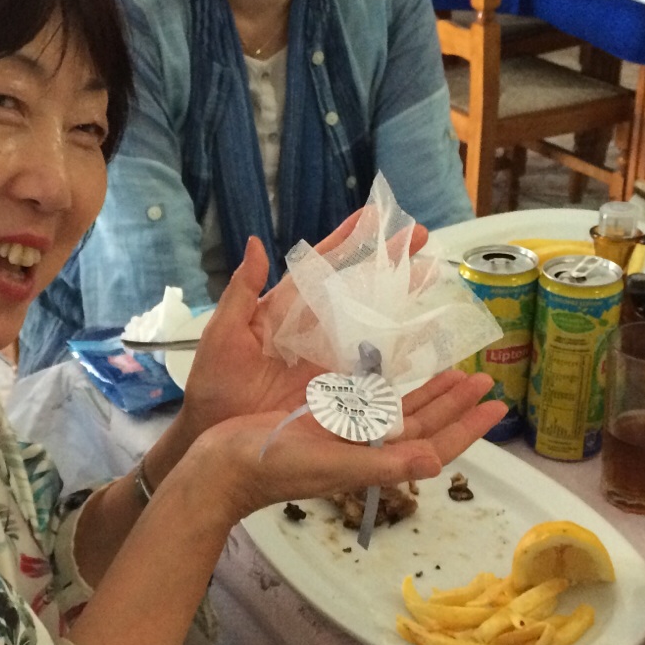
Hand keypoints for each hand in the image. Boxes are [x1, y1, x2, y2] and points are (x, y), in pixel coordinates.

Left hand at [178, 215, 432, 435]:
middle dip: (388, 259)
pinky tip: (426, 335)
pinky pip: (374, 365)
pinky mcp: (339, 387)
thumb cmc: (213, 383)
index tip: (376, 213)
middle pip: (358, 286)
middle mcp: (314, 327)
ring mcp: (330, 356)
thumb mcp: (222, 334)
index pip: (322, 265)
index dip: (348, 239)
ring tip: (431, 273)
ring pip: (372, 319)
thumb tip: (254, 242)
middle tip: (420, 234)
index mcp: (287, 308)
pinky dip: (400, 349)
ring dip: (401, 296)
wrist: (216, 432)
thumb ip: (241, 291)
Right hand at [187, 369, 504, 524]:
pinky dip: (387, 385)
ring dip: (428, 392)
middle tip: (484, 377)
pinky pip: (365, 400)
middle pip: (423, 425)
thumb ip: (383, 464)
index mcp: (373, 461)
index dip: (467, 427)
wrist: (221, 466)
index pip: (433, 444)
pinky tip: (394, 369)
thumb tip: (436, 463)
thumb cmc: (272, 468)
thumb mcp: (331, 464)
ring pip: (398, 411)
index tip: (496, 404)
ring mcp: (343, 434)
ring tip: (455, 370)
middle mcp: (364, 448)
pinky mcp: (320, 419)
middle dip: (455, 403)